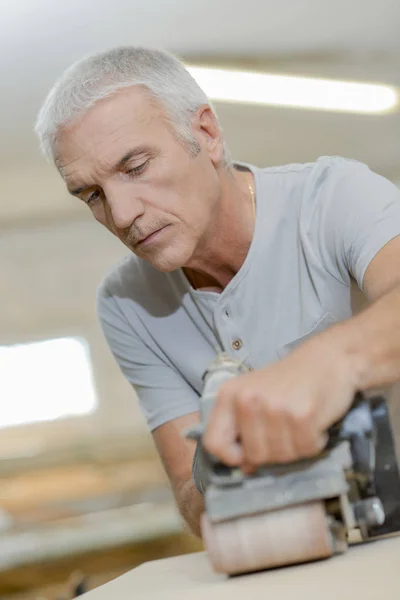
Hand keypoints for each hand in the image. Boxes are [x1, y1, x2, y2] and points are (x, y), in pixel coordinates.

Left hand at [202, 329, 359, 469]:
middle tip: (286, 431)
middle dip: (274, 452)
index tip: (248, 453)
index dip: (231, 457)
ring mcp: (274, 407)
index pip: (213, 443)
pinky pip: (306, 449)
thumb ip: (244, 430)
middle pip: (253, 455)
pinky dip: (315, 442)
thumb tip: (245, 469)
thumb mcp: (256, 397)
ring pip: (281, 456)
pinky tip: (315, 421)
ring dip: (297, 447)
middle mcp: (247, 400)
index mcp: (229, 395)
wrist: (329, 358)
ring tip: (301, 422)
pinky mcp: (302, 414)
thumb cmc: (291, 381)